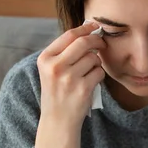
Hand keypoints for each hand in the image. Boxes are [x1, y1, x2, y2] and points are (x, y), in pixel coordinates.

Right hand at [35, 22, 105, 147]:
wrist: (58, 120)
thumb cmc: (57, 92)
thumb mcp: (51, 69)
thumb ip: (64, 51)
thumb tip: (87, 29)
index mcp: (45, 59)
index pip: (69, 35)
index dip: (85, 28)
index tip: (94, 26)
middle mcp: (55, 67)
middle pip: (83, 43)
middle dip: (97, 40)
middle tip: (102, 43)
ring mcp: (69, 78)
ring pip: (93, 58)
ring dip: (96, 62)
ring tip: (89, 71)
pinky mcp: (82, 88)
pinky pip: (99, 72)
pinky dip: (99, 75)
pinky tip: (91, 82)